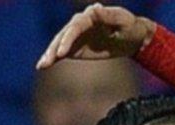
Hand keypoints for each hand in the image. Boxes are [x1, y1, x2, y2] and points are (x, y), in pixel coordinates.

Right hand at [37, 3, 155, 68]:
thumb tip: (94, 7)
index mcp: (90, 15)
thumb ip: (109, 16)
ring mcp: (76, 35)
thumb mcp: (123, 21)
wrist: (132, 38)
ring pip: (60, 44)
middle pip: (63, 35)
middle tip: (47, 61)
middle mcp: (79, 23)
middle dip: (54, 48)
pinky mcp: (76, 47)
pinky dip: (53, 58)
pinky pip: (62, 52)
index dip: (68, 39)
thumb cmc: (130, 27)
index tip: (62, 53)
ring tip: (42, 65)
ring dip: (50, 54)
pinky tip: (43, 66)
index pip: (75, 27)